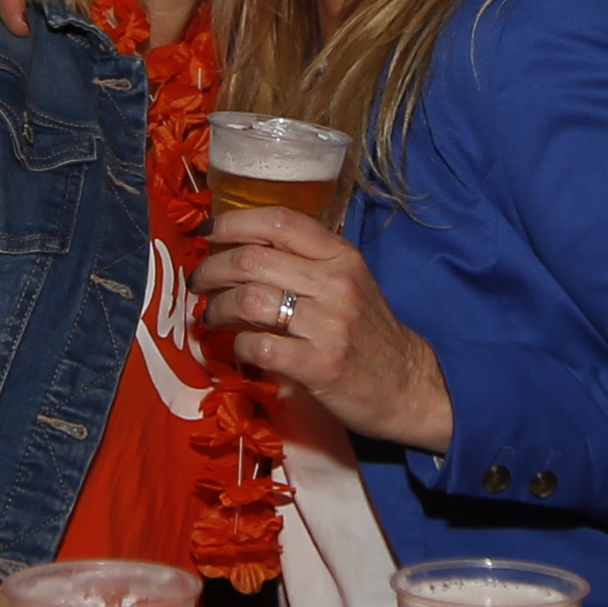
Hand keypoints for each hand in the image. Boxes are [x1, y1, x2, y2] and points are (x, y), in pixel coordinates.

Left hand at [197, 205, 453, 452]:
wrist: (409, 386)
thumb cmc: (369, 333)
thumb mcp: (349, 283)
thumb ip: (305, 262)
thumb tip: (240, 250)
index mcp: (341, 256)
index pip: (279, 222)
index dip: (233, 221)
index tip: (207, 232)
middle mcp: (335, 284)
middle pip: (252, 260)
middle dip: (212, 269)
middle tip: (198, 282)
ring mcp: (328, 326)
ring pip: (249, 300)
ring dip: (216, 308)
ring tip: (210, 317)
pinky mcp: (319, 366)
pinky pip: (259, 345)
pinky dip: (238, 345)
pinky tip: (238, 348)